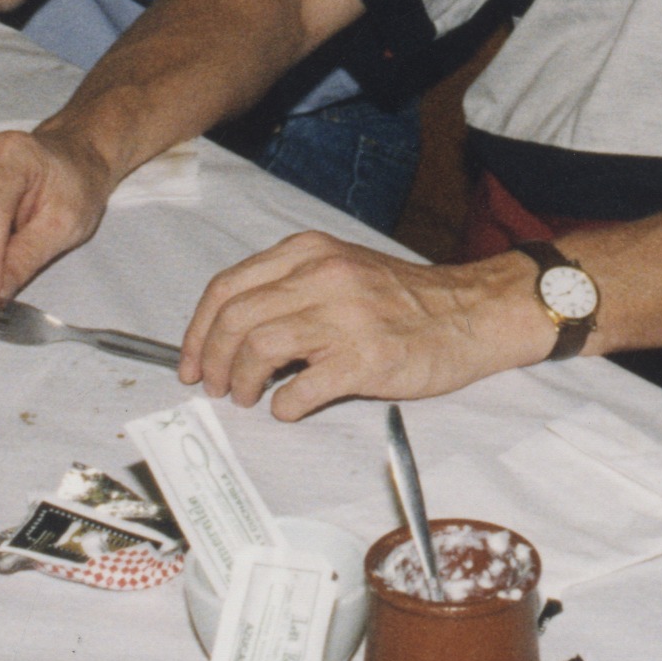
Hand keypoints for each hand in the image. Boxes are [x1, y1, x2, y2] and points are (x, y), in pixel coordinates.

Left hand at [181, 233, 546, 420]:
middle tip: (213, 386)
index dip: (196, 330)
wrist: (471, 313)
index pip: (227, 287)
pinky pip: (300, 390)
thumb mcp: (341, 268)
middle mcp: (323, 276)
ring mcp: (345, 317)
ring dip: (240, 384)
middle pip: (234, 319)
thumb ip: (289, 287)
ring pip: (257, 351)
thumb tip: (230, 332)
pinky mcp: (366, 359)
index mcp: (309, 252)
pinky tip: (290, 408)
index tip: (189, 361)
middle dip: (209, 361)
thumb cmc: (403, 299)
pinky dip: (283, 407)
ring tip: (248, 398)